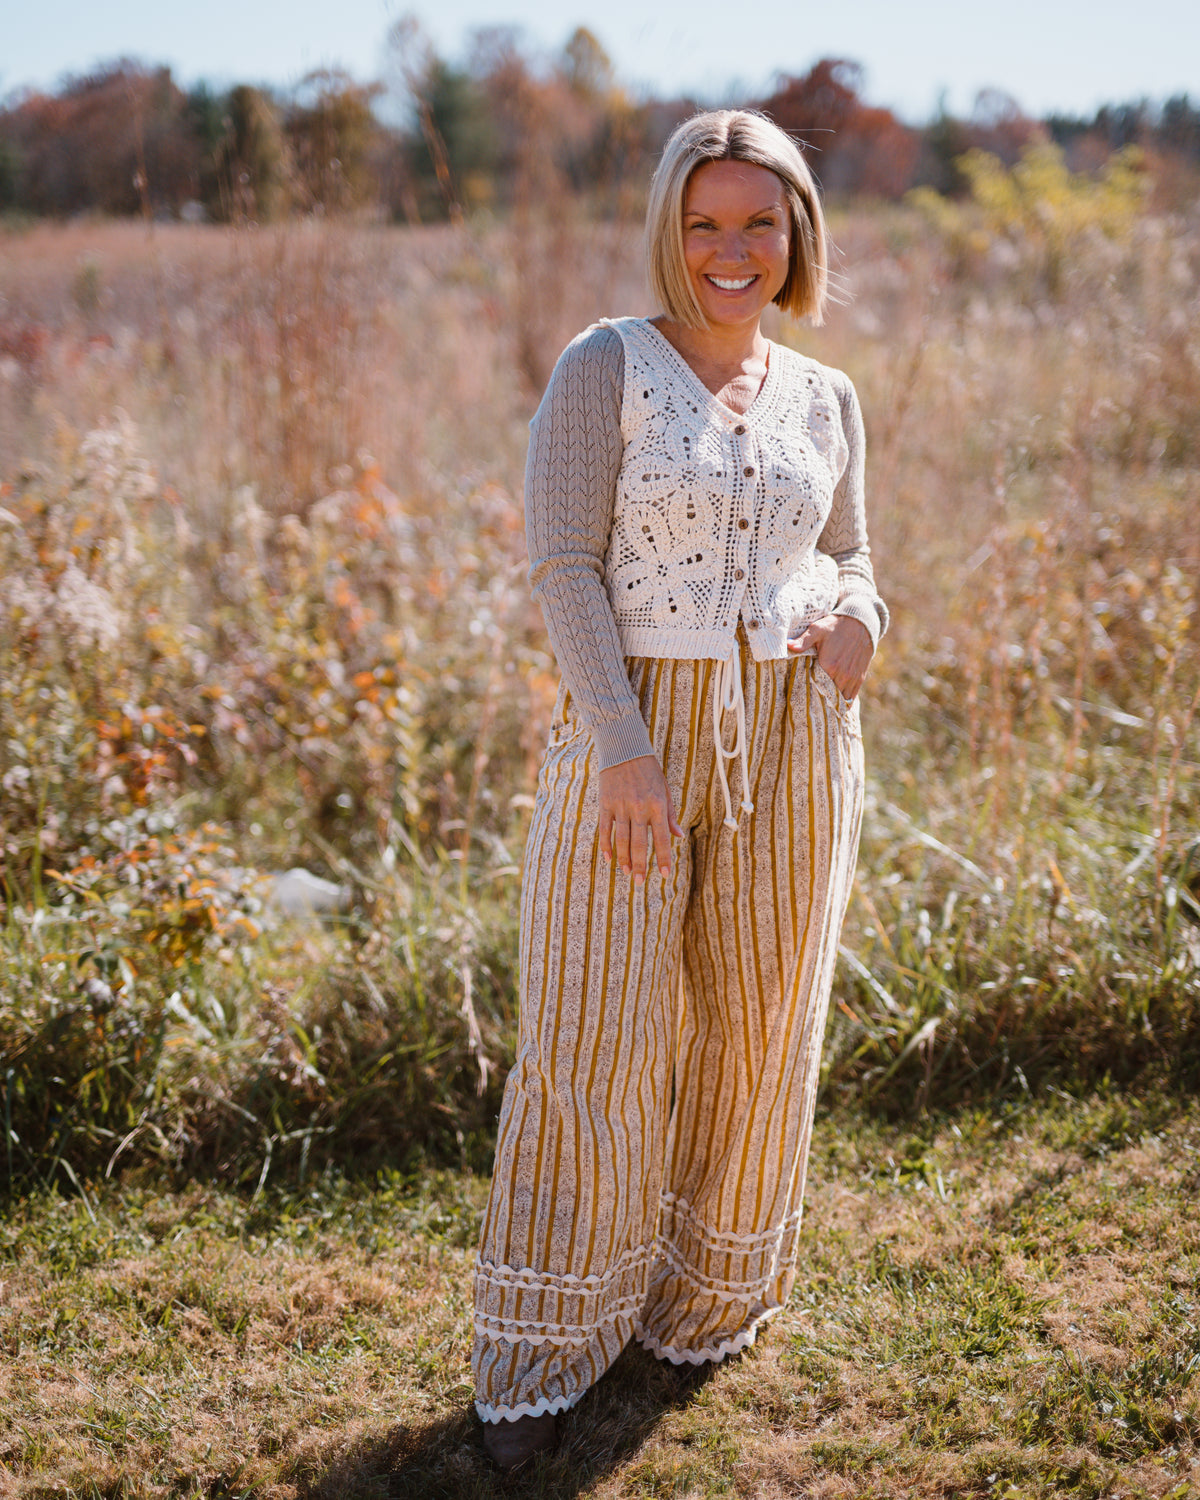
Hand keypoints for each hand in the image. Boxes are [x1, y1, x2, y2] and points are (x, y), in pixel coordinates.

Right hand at [598, 755, 682, 883]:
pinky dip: (607, 845)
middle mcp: (639, 808)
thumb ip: (670, 815)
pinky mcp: (606, 804)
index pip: (661, 838)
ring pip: (622, 840)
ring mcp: (621, 806)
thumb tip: (678, 837)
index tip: (663, 875)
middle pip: (639, 844)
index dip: (662, 858)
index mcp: (657, 805)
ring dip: (624, 859)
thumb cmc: (649, 771)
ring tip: (626, 873)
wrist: (624, 749)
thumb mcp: (665, 790)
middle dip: (640, 865)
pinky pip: (605, 829)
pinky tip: (609, 858)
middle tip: (640, 882)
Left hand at [787, 614, 873, 699]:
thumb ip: (803, 641)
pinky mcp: (860, 677)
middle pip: (829, 696)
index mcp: (830, 666)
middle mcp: (843, 675)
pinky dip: (844, 701)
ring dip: (833, 702)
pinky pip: (852, 695)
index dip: (810, 694)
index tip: (802, 698)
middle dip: (820, 700)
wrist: (861, 622)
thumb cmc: (836, 626)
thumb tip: (787, 645)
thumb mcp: (817, 629)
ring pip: (841, 698)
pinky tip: (836, 703)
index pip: (817, 688)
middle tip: (810, 705)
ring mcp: (853, 677)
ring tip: (822, 705)